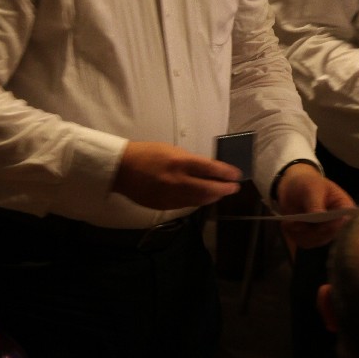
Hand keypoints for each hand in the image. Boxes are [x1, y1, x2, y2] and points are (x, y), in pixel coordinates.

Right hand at [112, 141, 241, 208]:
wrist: (122, 169)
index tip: (237, 175)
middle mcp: (177, 181)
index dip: (226, 174)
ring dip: (213, 197)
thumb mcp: (171, 151)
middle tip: (234, 188)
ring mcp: (171, 196)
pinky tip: (203, 198)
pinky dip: (197, 201)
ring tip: (221, 193)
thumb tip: (207, 169)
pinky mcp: (164, 206)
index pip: (210, 169)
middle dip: (224, 189)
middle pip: (208, 189)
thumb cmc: (147, 153)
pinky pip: (186, 205)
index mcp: (180, 163)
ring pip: (199, 200)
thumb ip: (189, 161)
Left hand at [275, 163, 354, 248]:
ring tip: (291, 221)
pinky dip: (294, 234)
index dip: (335, 225)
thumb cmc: (307, 184)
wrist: (293, 189)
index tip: (320, 223)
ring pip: (315, 241)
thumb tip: (319, 216)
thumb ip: (315, 202)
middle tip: (298, 222)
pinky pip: (304, 242)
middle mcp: (337, 224)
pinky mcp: (312, 238)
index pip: (346, 222)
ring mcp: (325, 233)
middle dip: (313, 230)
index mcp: (344, 208)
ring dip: (301, 232)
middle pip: (330, 235)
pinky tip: (289, 223)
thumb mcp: (312, 188)